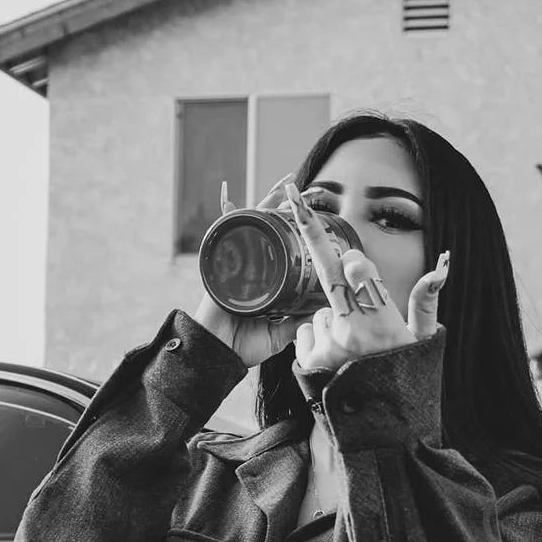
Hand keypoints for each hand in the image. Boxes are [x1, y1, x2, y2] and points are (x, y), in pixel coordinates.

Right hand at [193, 174, 313, 368]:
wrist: (218, 355)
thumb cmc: (243, 346)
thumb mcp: (280, 334)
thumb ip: (298, 324)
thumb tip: (323, 315)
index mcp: (267, 283)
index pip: (284, 249)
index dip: (297, 233)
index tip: (315, 218)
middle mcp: (253, 269)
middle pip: (268, 230)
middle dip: (284, 210)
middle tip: (301, 191)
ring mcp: (236, 265)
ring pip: (251, 226)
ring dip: (265, 205)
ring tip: (282, 186)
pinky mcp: (220, 266)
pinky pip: (225, 234)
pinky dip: (230, 215)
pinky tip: (236, 198)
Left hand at [284, 182, 449, 371]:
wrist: (379, 426)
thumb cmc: (407, 378)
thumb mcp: (424, 341)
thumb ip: (427, 301)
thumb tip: (442, 263)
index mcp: (380, 321)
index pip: (357, 269)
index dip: (355, 260)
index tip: (356, 259)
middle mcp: (350, 330)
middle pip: (326, 272)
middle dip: (310, 230)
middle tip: (292, 196)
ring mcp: (325, 346)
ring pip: (320, 311)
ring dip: (332, 318)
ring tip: (353, 348)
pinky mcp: (308, 361)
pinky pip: (306, 333)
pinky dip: (318, 338)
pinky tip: (336, 357)